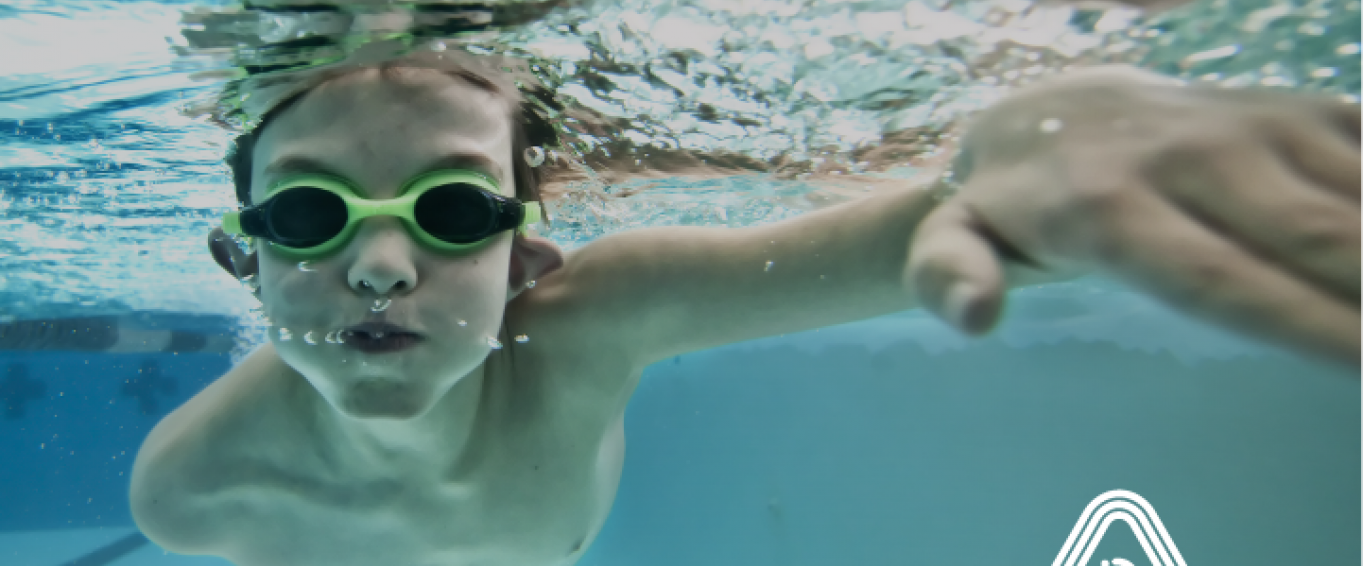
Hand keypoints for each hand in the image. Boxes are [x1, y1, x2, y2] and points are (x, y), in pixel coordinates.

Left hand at [906, 65, 1362, 366]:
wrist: (1050, 105)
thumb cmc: (1011, 204)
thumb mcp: (955, 241)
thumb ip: (950, 278)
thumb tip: (973, 318)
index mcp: (1111, 208)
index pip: (1222, 279)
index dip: (1307, 326)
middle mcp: (1193, 158)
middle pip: (1317, 237)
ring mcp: (1254, 124)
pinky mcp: (1299, 108)